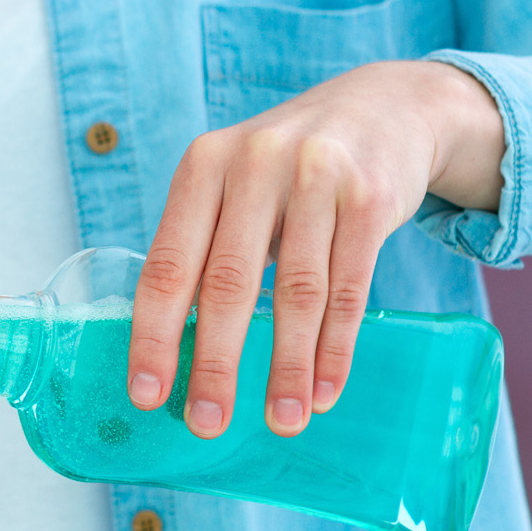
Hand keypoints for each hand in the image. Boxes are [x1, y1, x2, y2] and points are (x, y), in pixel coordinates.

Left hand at [125, 60, 504, 437]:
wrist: (383, 107)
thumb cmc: (289, 166)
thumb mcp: (235, 182)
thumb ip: (206, 245)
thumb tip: (173, 352)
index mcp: (203, 166)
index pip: (167, 264)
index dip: (154, 334)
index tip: (148, 394)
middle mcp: (254, 164)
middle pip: (228, 284)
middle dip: (216, 363)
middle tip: (207, 423)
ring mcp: (317, 177)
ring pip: (296, 293)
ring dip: (288, 368)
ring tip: (282, 421)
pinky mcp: (370, 197)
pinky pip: (350, 288)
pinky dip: (335, 348)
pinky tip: (325, 390)